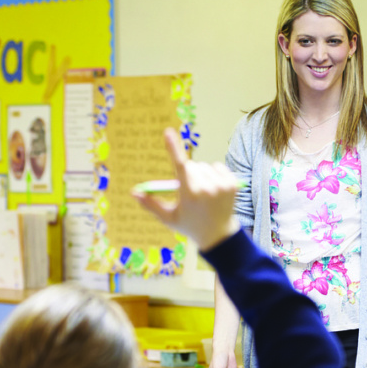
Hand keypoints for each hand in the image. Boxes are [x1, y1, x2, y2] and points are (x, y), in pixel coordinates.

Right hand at [132, 128, 239, 250]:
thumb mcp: (168, 218)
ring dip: (201, 175)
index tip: (168, 132)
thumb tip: (133, 192)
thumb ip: (151, 204)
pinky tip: (214, 189)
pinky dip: (214, 174)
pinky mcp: (232, 184)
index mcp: (189, 195)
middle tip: (191, 193)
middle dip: (187, 174)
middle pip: (190, 166)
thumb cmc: (189, 225)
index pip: (179, 166)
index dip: (173, 148)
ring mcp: (221, 186)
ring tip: (203, 193)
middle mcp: (206, 189)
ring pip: (204, 166)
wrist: (219, 235)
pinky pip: (217, 166)